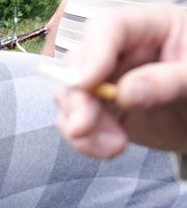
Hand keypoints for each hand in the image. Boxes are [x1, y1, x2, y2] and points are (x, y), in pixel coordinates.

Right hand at [54, 5, 186, 157]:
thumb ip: (167, 82)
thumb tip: (125, 92)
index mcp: (150, 28)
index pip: (109, 28)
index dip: (94, 53)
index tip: (89, 83)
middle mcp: (121, 52)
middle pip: (79, 64)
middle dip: (78, 99)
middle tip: (83, 127)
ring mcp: (107, 82)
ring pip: (70, 96)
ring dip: (80, 125)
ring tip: (112, 146)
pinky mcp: (100, 110)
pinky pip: (75, 122)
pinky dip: (84, 141)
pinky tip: (108, 149)